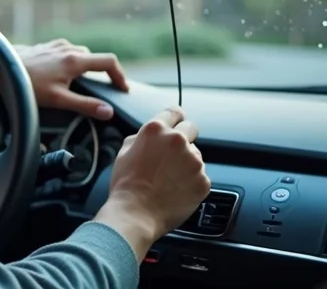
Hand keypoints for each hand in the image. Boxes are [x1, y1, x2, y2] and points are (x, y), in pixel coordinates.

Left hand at [7, 39, 128, 119]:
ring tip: (83, 81)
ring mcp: (54, 45)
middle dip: (102, 72)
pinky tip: (60, 72)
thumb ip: (85, 105)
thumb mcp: (59, 100)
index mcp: (75, 60)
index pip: (108, 62)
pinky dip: (70, 60)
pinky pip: (64, 51)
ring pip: (78, 52)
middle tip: (104, 87)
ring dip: (86, 65)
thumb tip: (108, 112)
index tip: (122, 88)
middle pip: (94, 57)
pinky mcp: (43, 47)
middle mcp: (67, 48)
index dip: (120, 75)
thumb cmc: (27, 87)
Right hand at [94, 106, 210, 258]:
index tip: (177, 121)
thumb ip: (141, 137)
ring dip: (186, 163)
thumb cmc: (126, 186)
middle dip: (184, 136)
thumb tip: (151, 136)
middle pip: (191, 128)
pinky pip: (200, 176)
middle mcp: (177, 141)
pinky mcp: (203, 181)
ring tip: (168, 179)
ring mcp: (193, 161)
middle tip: (173, 153)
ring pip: (195, 155)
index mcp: (155, 130)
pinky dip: (191, 182)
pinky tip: (175, 190)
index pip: (174, 111)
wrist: (135, 214)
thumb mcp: (123, 152)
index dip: (174, 117)